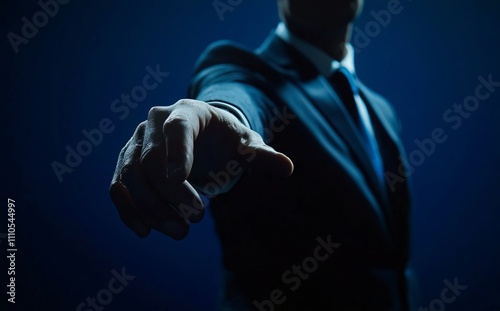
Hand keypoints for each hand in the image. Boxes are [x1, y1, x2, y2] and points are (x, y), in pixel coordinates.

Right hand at [109, 99, 293, 239]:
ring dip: (151, 208)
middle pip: (151, 159)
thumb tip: (288, 168)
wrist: (202, 138)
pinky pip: (119, 186)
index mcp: (187, 112)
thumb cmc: (226, 140)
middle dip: (172, 194)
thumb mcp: (246, 145)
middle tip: (196, 220)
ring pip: (132, 176)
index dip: (178, 152)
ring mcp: (136, 142)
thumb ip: (262, 155)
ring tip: (179, 232)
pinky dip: (128, 209)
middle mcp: (154, 123)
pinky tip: (145, 231)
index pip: (177, 129)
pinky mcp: (127, 162)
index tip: (182, 179)